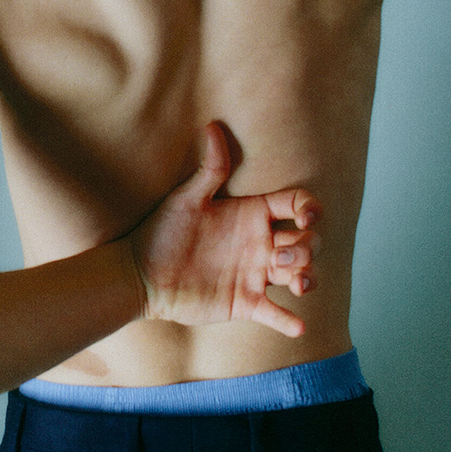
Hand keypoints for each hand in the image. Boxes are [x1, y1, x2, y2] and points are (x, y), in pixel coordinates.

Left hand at [128, 123, 321, 337]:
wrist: (140, 275)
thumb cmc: (161, 231)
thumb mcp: (187, 199)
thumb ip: (210, 168)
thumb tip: (212, 125)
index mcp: (252, 214)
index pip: (296, 205)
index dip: (310, 209)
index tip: (307, 216)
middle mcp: (259, 243)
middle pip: (306, 241)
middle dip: (306, 247)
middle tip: (282, 255)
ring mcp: (255, 274)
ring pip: (299, 274)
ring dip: (307, 277)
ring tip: (297, 284)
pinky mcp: (245, 302)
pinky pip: (274, 313)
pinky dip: (288, 321)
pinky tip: (297, 326)